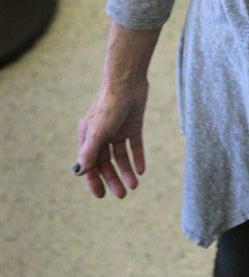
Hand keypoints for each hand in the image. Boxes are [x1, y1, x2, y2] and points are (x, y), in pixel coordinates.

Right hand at [74, 83, 147, 198]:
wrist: (127, 81)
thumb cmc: (110, 105)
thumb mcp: (99, 131)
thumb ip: (90, 152)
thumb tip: (78, 172)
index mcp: (88, 136)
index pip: (89, 164)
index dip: (94, 180)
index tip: (101, 195)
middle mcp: (101, 135)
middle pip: (106, 163)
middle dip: (113, 179)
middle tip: (122, 195)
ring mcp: (117, 130)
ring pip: (121, 156)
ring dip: (126, 171)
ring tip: (134, 185)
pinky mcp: (133, 125)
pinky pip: (134, 146)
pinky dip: (137, 158)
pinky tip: (141, 170)